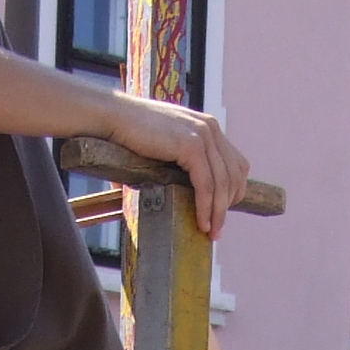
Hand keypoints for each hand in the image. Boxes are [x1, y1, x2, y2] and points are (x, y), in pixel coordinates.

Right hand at [103, 94, 252, 238]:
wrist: (112, 116)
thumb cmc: (129, 135)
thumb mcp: (165, 145)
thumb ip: (177, 164)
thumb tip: (174, 194)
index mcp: (207, 127)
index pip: (236, 163)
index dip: (235, 191)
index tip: (222, 212)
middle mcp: (209, 128)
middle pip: (234, 175)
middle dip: (228, 206)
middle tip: (218, 229)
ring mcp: (202, 135)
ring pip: (222, 183)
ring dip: (218, 213)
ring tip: (211, 232)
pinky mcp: (190, 146)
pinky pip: (206, 185)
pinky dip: (206, 207)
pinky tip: (201, 223)